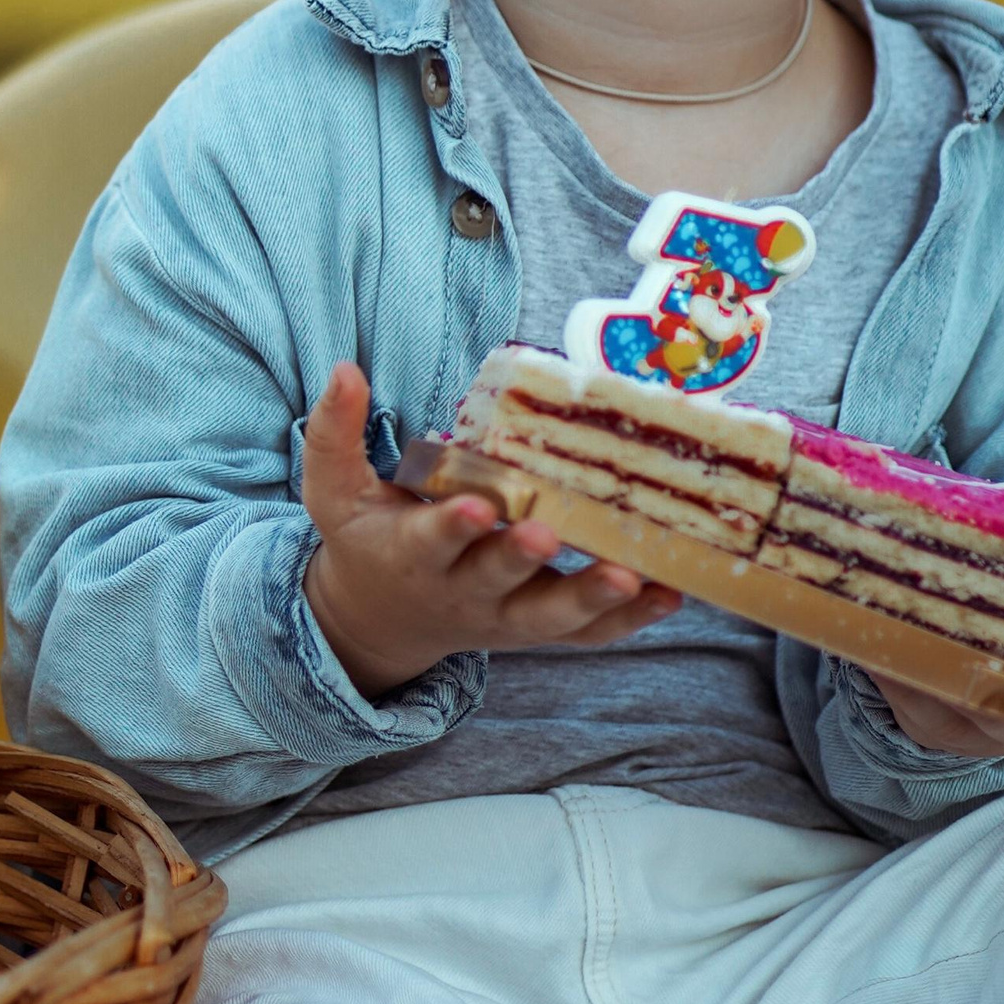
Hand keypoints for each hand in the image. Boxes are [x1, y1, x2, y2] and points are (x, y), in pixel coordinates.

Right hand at [300, 362, 679, 699]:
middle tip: (547, 536)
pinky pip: (587, 634)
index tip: (477, 503)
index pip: (432, 542)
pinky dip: (628, 619)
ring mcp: (505, 617)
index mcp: (411, 555)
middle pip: (496, 582)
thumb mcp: (334, 492)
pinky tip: (669, 593)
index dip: (454, 526)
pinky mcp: (540, 629)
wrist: (385, 617)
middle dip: (521, 561)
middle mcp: (461, 592)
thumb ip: (334, 434)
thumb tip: (343, 369)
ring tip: (630, 576)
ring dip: (591, 599)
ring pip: (551, 618)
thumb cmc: (368, 539)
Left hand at [868, 499, 1003, 757]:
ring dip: (920, 653)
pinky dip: (877, 652)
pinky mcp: (919, 715)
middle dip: (974, 663)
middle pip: (1002, 694)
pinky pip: (895, 685)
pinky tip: (855, 617)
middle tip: (953, 628)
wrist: (986, 660)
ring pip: (941, 691)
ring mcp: (970, 718)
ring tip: (896, 610)